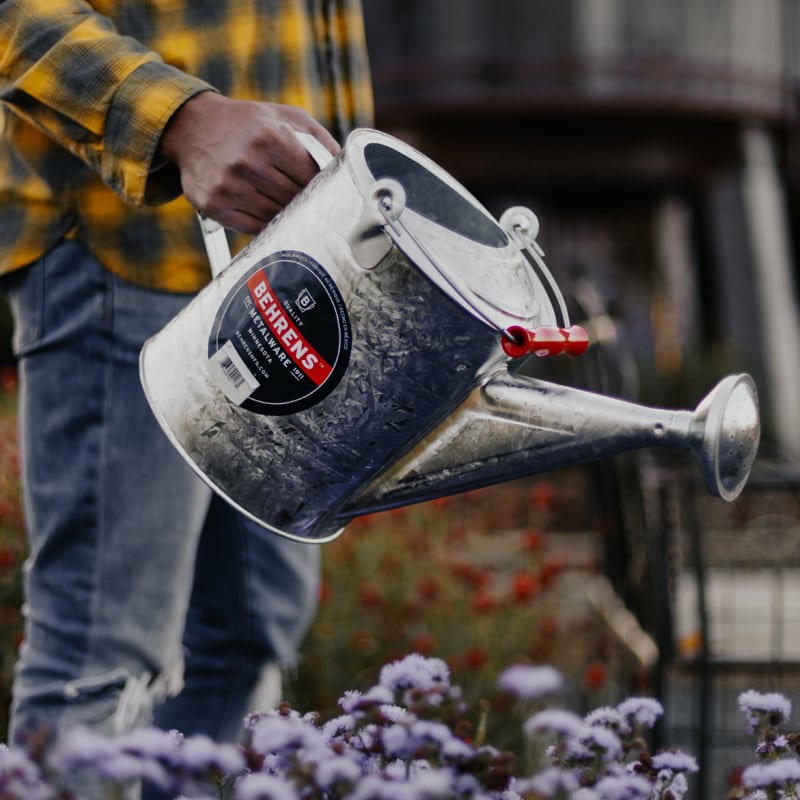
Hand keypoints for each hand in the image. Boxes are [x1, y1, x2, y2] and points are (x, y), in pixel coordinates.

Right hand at [158, 91, 338, 233]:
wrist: (192, 127)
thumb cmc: (248, 123)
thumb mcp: (286, 117)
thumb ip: (320, 139)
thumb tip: (347, 168)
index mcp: (271, 138)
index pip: (311, 178)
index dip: (321, 188)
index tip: (327, 192)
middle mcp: (249, 163)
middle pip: (295, 200)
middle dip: (306, 203)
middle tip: (313, 205)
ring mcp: (229, 187)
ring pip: (276, 216)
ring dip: (287, 215)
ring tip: (291, 208)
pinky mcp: (214, 205)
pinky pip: (253, 227)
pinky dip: (266, 224)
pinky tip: (270, 213)